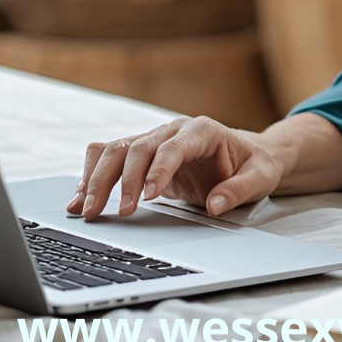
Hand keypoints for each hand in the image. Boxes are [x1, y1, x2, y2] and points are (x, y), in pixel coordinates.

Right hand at [68, 116, 284, 220]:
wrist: (247, 155)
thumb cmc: (253, 164)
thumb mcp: (260, 177)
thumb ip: (239, 190)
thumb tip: (216, 205)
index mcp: (201, 130)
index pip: (172, 147)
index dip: (157, 170)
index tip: (146, 197)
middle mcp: (172, 130)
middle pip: (137, 147)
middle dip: (121, 180)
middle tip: (114, 212)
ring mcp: (154, 140)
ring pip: (116, 150)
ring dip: (97, 178)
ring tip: (84, 208)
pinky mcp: (142, 156)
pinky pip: (110, 158)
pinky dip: (92, 175)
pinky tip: (80, 197)